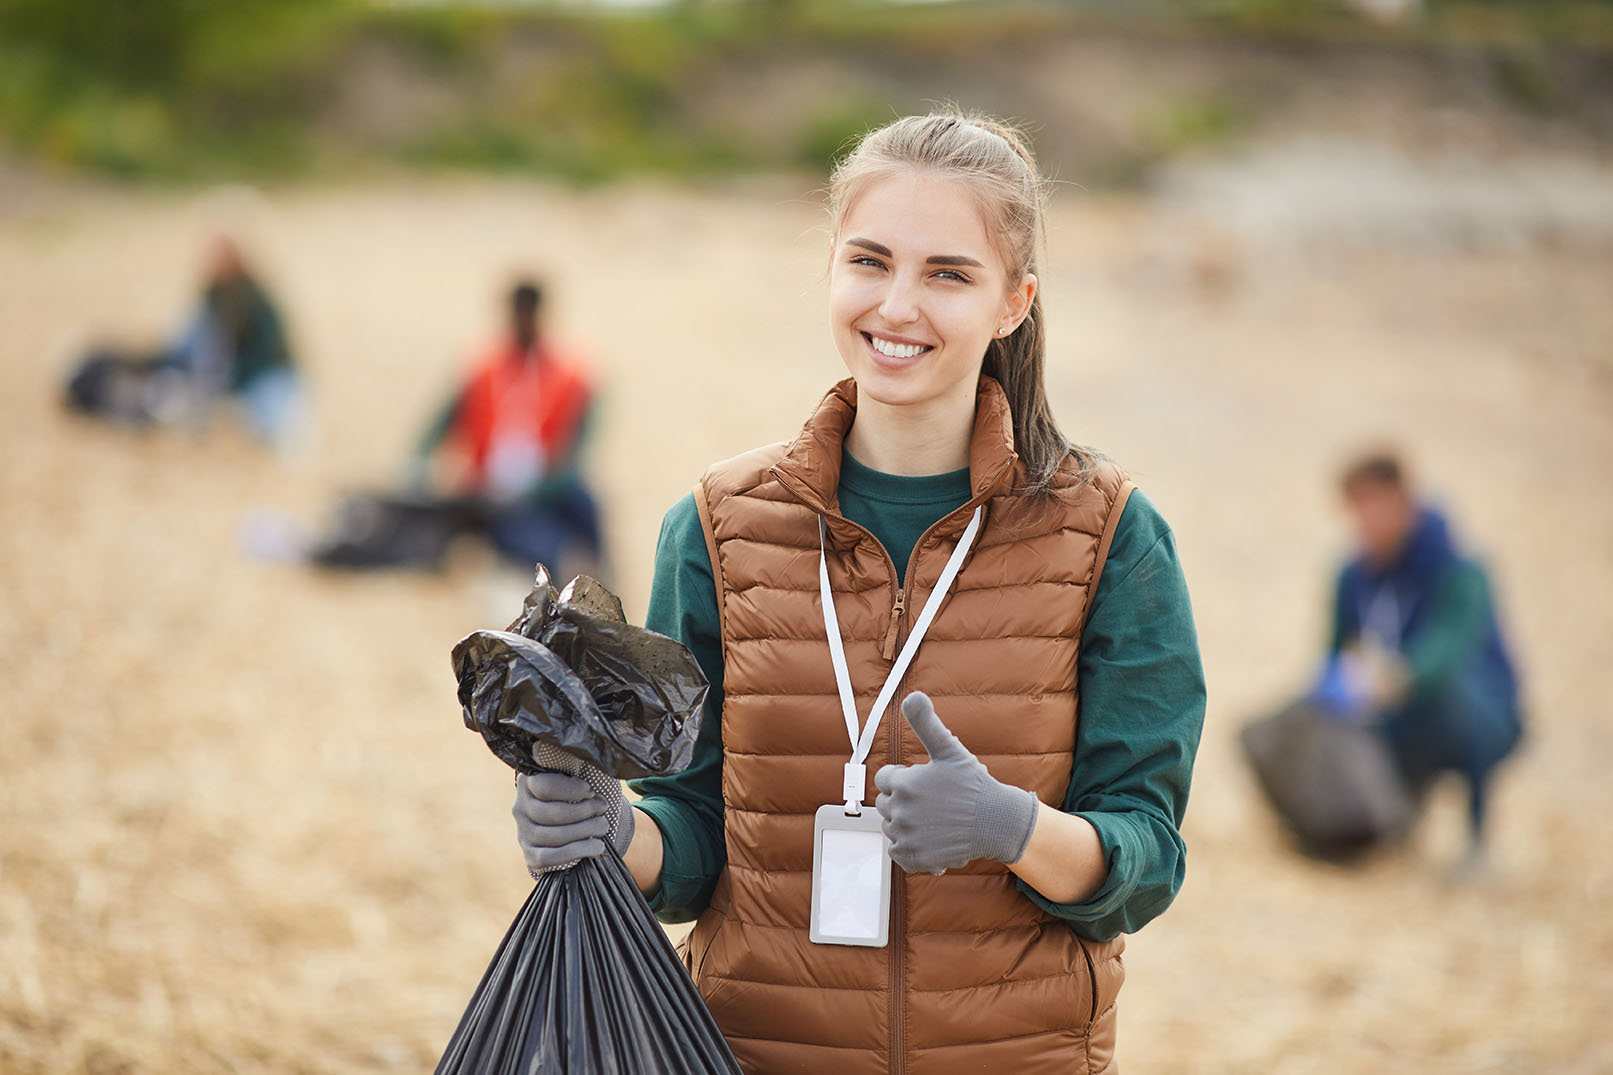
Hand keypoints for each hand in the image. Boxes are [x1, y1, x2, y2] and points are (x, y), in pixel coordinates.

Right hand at [512, 747, 633, 876]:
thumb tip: (573, 739)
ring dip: (584, 832)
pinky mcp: (530, 853)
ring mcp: (523, 831)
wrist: (588, 821)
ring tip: (603, 827)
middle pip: (550, 814)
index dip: (570, 790)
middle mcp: (520, 805)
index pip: (542, 786)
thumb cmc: (587, 789)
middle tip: (602, 809)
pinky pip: (547, 858)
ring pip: (551, 836)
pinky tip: (595, 846)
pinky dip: (576, 853)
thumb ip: (578, 756)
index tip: (590, 790)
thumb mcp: (585, 768)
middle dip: (583, 813)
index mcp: (530, 779)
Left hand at [873, 692, 1038, 874]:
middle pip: (887, 804)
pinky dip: (910, 847)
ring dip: (907, 824)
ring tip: (934, 820)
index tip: (926, 781)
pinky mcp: (915, 858)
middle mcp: (900, 811)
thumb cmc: (973, 784)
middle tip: (934, 801)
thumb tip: (912, 696)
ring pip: (892, 828)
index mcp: (903, 784)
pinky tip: (931, 839)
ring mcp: (907, 837)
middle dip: (904, 801)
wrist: (997, 821)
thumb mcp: (949, 748)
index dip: (905, 778)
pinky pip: (898, 852)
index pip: (886, 779)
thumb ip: (926, 723)